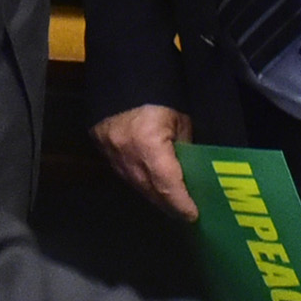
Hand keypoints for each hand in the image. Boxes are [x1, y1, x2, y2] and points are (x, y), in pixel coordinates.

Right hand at [95, 103, 197, 219]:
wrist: (118, 84)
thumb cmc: (156, 96)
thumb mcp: (179, 120)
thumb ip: (184, 147)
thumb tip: (191, 169)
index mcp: (149, 146)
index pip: (167, 186)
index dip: (181, 204)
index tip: (193, 215)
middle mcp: (129, 158)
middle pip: (152, 192)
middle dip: (170, 206)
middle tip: (187, 214)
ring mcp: (114, 159)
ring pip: (139, 188)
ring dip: (156, 198)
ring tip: (173, 204)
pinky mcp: (107, 156)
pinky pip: (128, 177)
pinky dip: (143, 184)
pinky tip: (154, 187)